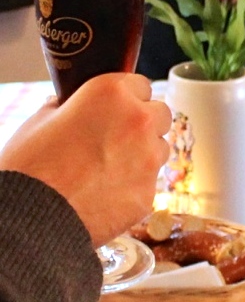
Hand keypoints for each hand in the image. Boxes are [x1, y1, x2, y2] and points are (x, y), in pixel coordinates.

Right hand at [0, 73, 171, 243]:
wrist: (30, 216)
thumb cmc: (29, 165)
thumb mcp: (39, 121)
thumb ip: (65, 107)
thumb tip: (71, 106)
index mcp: (112, 94)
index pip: (140, 84)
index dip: (127, 97)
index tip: (116, 108)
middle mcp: (139, 121)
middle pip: (159, 113)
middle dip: (142, 122)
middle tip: (115, 137)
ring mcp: (149, 158)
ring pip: (160, 147)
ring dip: (143, 153)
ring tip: (107, 167)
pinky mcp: (149, 192)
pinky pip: (150, 181)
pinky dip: (134, 184)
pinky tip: (106, 192)